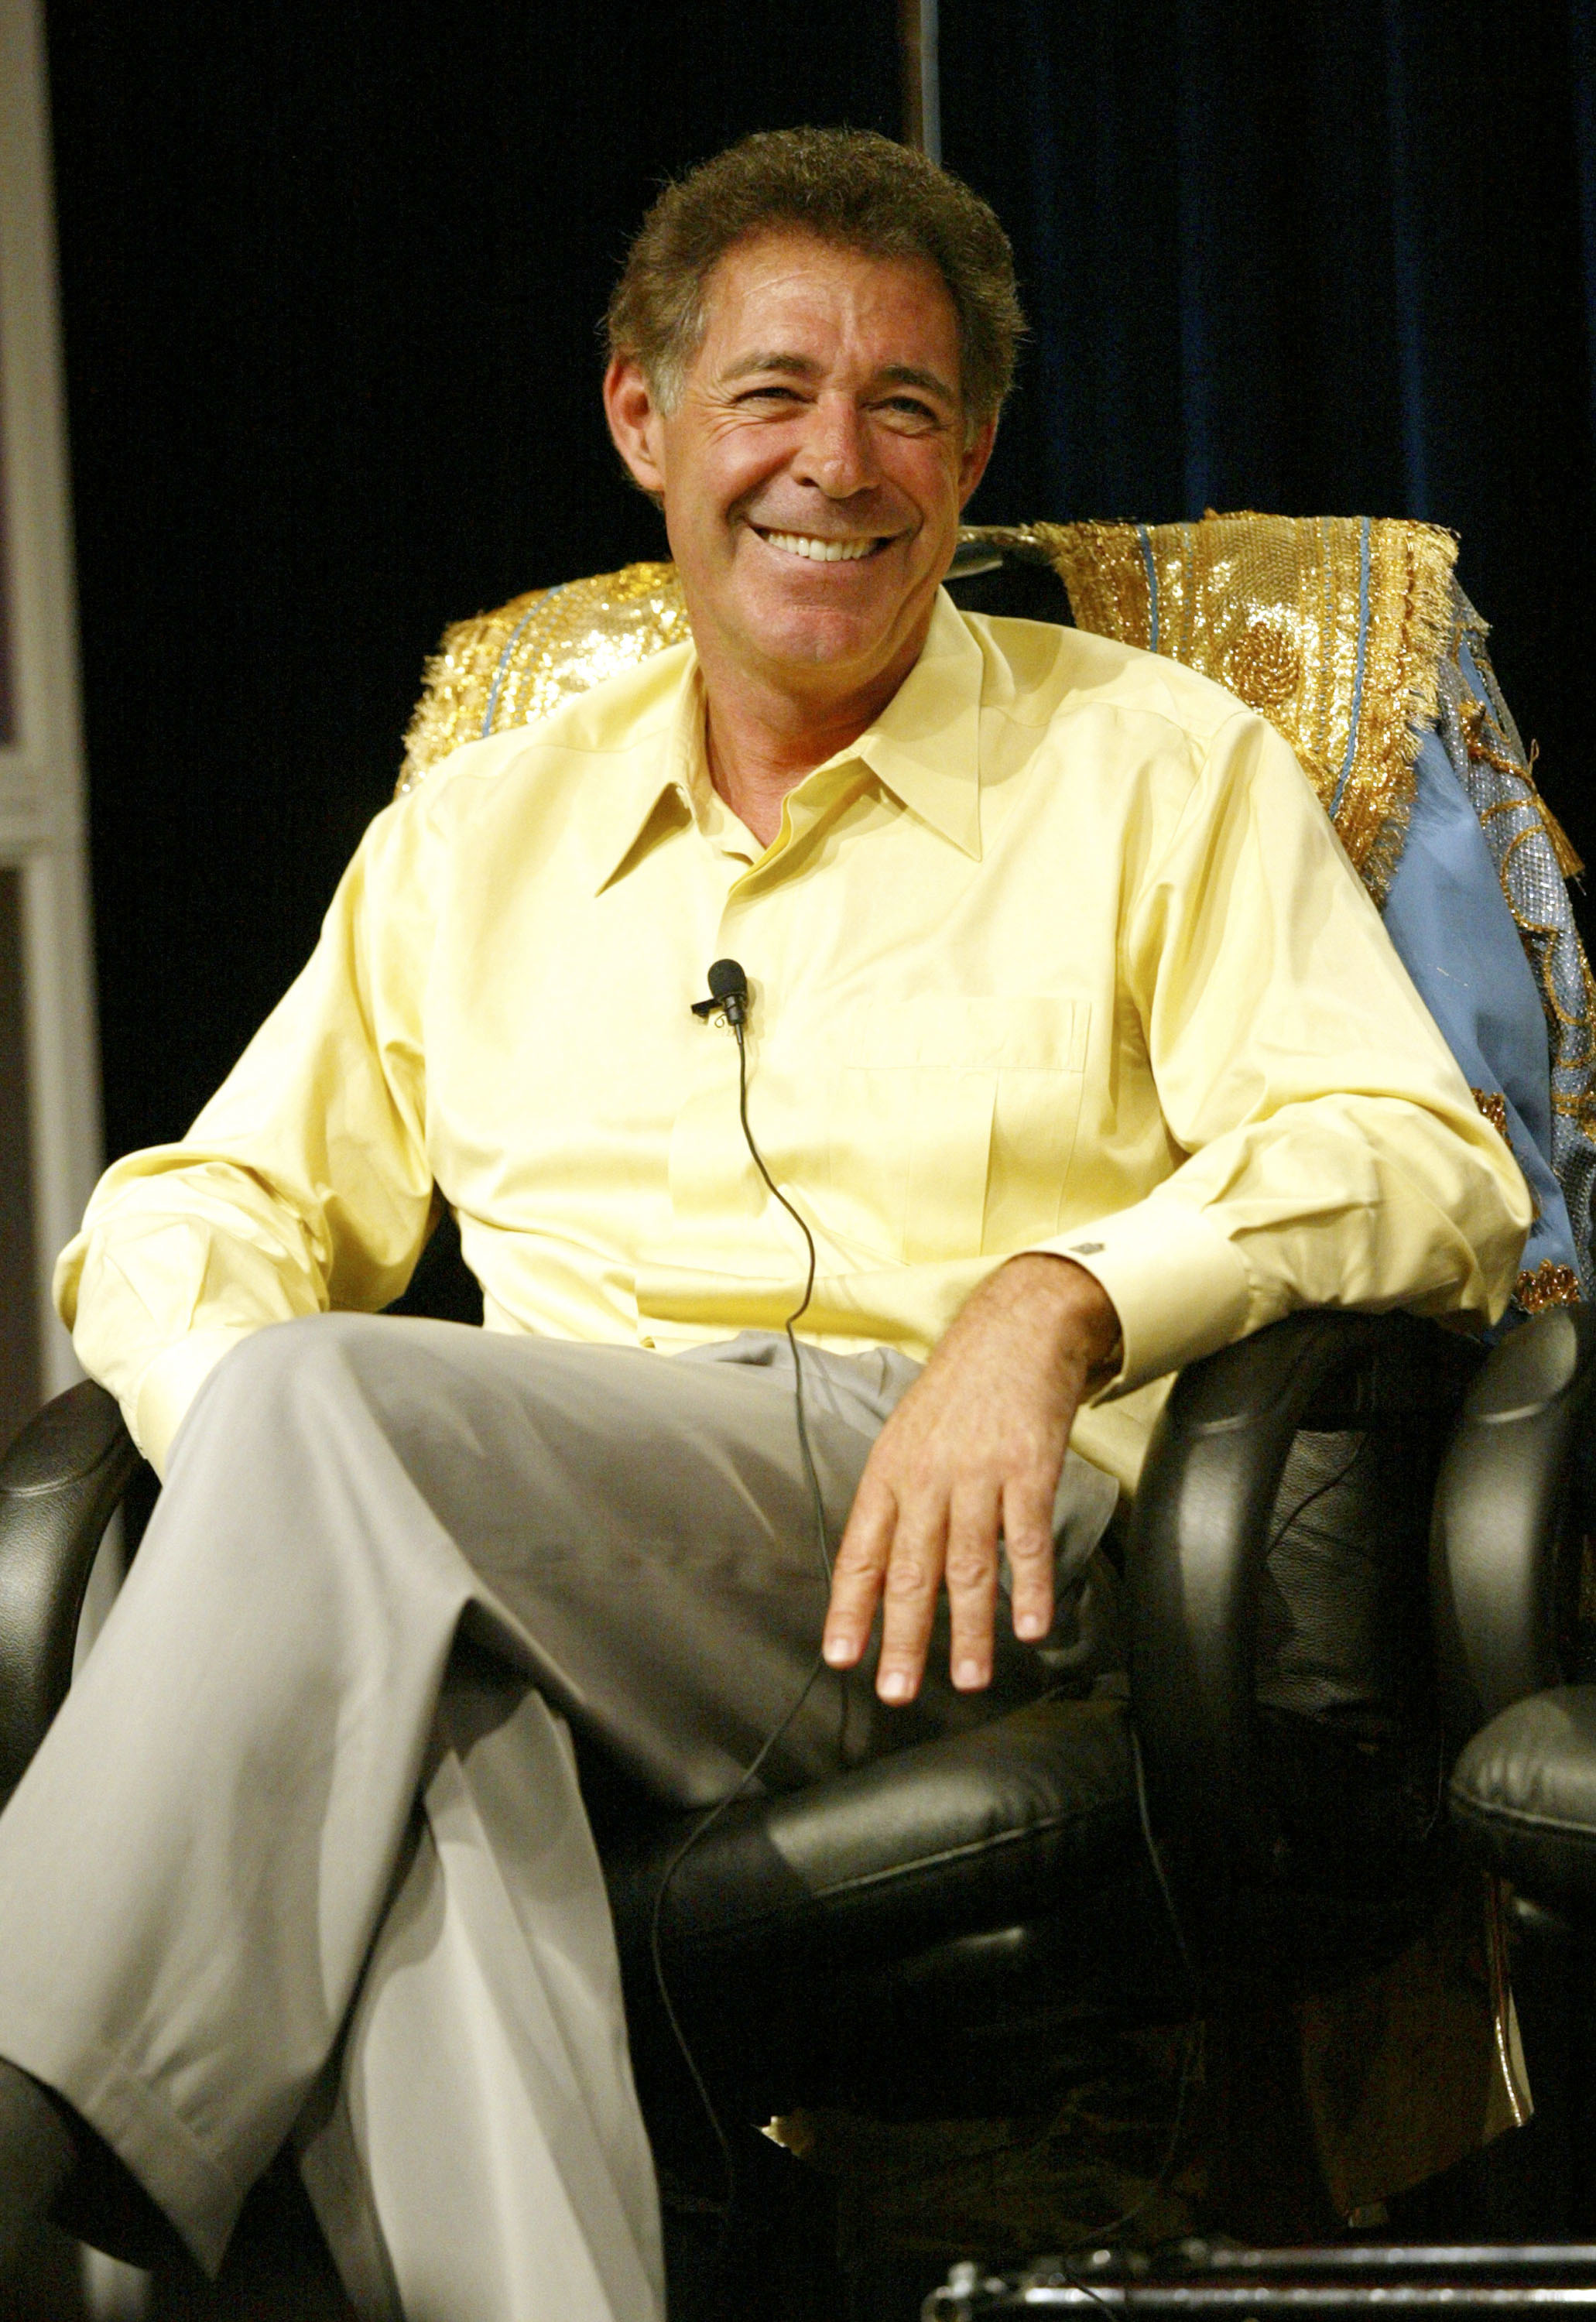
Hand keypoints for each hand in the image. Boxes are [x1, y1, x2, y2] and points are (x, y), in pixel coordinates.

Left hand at [822, 1255, 1120, 1702]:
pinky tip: (1032, 1626)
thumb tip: (878, 1572)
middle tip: (898, 1691)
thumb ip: (896, 1503)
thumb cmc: (958, 1391)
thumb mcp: (907, 1437)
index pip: (861, 1552)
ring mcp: (978, 1473)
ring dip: (970, 1629)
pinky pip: (1027, 1538)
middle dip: (904, 1638)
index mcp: (889, 1473)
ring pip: (969, 1565)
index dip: (850, 1608)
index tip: (842, 1657)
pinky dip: (1031, 1586)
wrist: (1015, 1330)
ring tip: (970, 1679)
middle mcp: (927, 1477)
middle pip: (912, 1571)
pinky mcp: (1029, 1468)